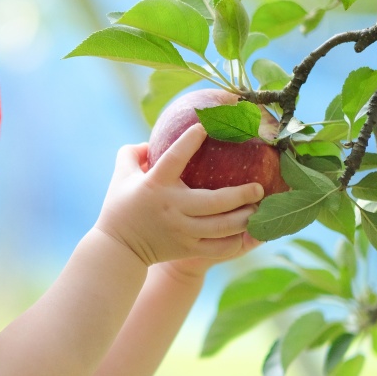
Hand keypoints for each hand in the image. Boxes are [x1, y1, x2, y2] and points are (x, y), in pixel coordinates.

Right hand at [94, 123, 265, 267]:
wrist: (117, 250)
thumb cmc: (120, 208)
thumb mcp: (120, 176)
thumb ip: (132, 153)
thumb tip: (149, 141)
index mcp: (155, 185)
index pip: (174, 157)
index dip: (190, 139)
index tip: (206, 125)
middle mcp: (172, 208)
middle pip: (214, 202)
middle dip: (241, 194)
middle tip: (259, 187)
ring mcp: (181, 231)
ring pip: (221, 227)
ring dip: (244, 217)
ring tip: (257, 208)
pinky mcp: (187, 248)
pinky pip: (218, 247)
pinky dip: (236, 240)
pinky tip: (247, 230)